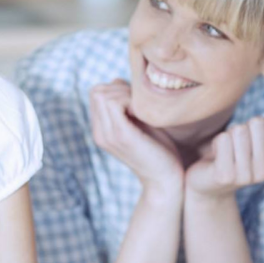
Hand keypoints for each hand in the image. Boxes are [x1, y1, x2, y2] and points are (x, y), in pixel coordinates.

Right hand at [89, 79, 183, 203]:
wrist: (166, 182)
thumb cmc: (159, 151)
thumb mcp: (140, 123)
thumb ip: (127, 105)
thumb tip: (118, 81)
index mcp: (101, 130)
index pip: (97, 93)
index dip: (118, 88)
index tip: (138, 102)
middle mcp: (99, 133)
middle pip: (97, 91)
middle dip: (120, 88)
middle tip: (141, 104)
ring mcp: (107, 135)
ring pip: (103, 94)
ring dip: (126, 94)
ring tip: (143, 109)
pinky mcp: (120, 136)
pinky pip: (114, 103)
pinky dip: (130, 100)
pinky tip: (145, 114)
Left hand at [185, 110, 263, 201]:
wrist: (210, 185)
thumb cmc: (234, 158)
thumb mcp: (256, 144)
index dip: (256, 124)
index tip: (249, 139)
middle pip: (257, 124)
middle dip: (242, 127)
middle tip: (234, 144)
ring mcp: (245, 176)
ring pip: (238, 131)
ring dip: (228, 136)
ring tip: (225, 151)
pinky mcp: (224, 175)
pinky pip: (223, 140)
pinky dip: (217, 142)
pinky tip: (216, 157)